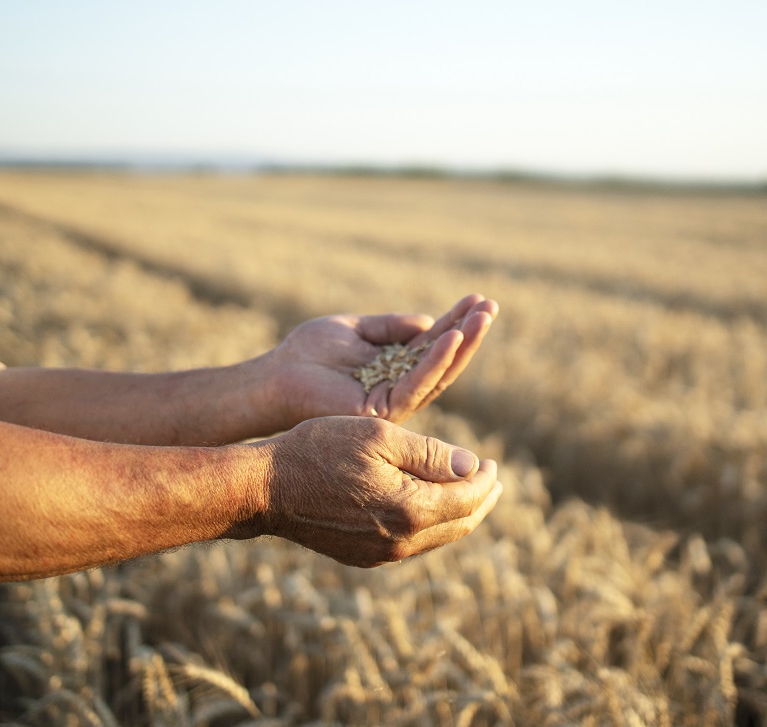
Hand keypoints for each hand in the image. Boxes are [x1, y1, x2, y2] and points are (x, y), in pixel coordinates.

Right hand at [242, 416, 501, 566]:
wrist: (265, 489)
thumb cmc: (319, 450)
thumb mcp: (379, 437)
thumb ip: (431, 454)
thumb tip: (473, 466)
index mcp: (410, 510)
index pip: (468, 498)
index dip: (486, 479)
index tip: (493, 462)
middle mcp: (401, 542)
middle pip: (460, 524)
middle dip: (481, 500)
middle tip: (493, 480)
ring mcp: (381, 555)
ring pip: (438, 538)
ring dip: (458, 514)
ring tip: (468, 492)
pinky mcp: (363, 556)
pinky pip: (412, 544)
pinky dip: (430, 524)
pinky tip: (428, 506)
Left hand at [270, 294, 497, 425]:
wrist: (275, 376)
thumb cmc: (308, 353)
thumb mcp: (355, 328)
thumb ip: (390, 326)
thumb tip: (429, 321)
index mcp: (395, 367)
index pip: (433, 344)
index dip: (457, 322)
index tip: (478, 299)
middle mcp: (399, 387)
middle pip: (444, 361)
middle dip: (469, 334)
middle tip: (491, 307)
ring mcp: (393, 401)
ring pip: (438, 374)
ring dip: (461, 345)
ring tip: (481, 318)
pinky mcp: (382, 410)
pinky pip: (416, 384)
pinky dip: (435, 361)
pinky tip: (451, 338)